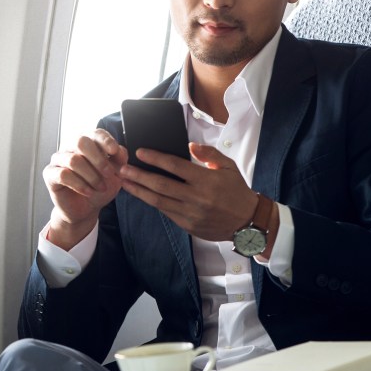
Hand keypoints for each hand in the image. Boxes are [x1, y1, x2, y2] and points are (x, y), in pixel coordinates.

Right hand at [42, 129, 128, 248]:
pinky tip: (88, 192)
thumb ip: (119, 161)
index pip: (95, 134)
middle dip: (98, 159)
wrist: (86, 210)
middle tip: (109, 174)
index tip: (114, 151)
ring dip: (91, 176)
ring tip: (101, 188)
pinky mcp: (50, 174)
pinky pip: (63, 175)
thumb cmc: (99, 188)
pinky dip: (79, 185)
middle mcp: (71, 148)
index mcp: (88, 143)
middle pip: (80, 142)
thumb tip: (120, 150)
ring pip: (73, 160)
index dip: (105, 140)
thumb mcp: (116, 175)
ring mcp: (58, 160)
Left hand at [119, 143, 258, 241]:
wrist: (248, 222)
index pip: (175, 166)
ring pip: (158, 201)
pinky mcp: (188, 225)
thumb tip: (190, 145)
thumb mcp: (228, 166)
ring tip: (125, 182)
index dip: (155, 158)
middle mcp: (196, 197)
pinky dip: (152, 202)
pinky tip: (142, 194)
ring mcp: (191, 213)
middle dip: (139, 176)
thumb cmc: (237, 191)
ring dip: (139, 191)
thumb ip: (209, 154)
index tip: (140, 152)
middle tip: (123, 168)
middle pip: (160, 185)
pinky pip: (166, 212)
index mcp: (206, 180)